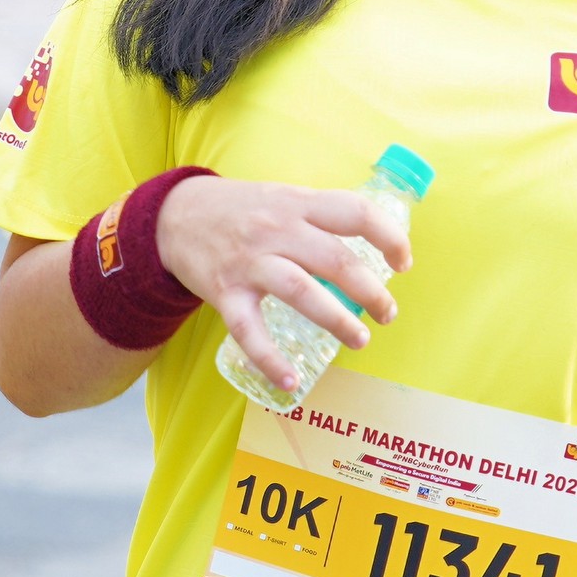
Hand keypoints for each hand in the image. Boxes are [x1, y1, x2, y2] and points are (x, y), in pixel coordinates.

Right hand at [154, 175, 410, 394]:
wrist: (173, 216)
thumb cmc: (241, 210)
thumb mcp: (282, 197)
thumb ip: (319, 217)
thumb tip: (371, 242)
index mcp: (297, 204)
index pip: (356, 212)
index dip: (389, 238)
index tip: (403, 263)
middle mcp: (277, 229)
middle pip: (336, 259)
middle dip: (371, 291)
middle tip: (387, 313)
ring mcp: (249, 262)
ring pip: (301, 291)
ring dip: (337, 320)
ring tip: (360, 339)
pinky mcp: (225, 292)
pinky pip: (249, 331)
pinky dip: (270, 359)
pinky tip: (291, 380)